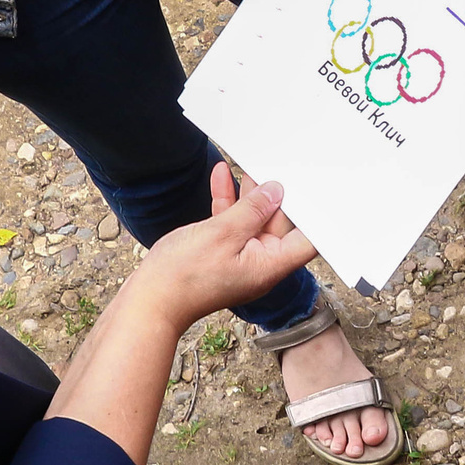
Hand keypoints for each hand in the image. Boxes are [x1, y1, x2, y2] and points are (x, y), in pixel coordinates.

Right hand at [131, 164, 320, 329]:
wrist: (151, 299)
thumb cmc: (184, 276)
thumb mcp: (222, 233)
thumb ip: (252, 210)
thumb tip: (275, 193)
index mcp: (269, 265)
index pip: (306, 241)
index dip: (314, 215)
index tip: (313, 188)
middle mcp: (260, 263)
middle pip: (278, 224)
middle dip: (275, 195)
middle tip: (274, 166)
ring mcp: (240, 257)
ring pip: (253, 219)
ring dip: (249, 194)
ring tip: (248, 165)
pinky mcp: (221, 251)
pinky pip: (232, 223)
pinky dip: (228, 202)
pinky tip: (222, 176)